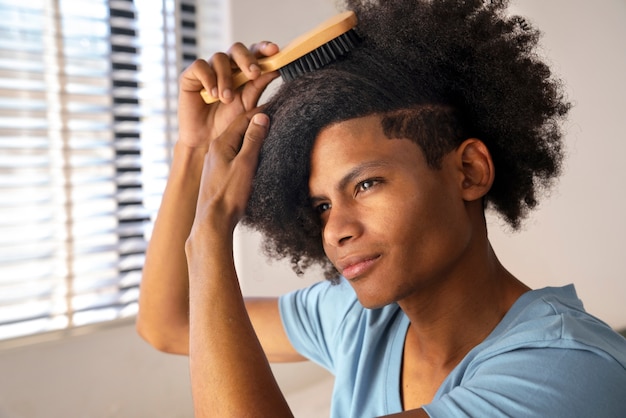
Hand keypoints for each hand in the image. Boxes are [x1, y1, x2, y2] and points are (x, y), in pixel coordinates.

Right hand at [177, 42, 279, 149]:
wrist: (207, 140)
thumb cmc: (229, 123)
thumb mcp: (247, 105)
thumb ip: (258, 86)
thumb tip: (275, 70)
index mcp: (243, 71)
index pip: (254, 52)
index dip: (264, 48)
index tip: (274, 51)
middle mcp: (227, 67)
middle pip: (237, 49)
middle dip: (247, 59)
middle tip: (254, 74)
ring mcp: (209, 70)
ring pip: (220, 58)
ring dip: (226, 78)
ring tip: (226, 99)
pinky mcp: (191, 76)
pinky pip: (200, 66)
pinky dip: (209, 78)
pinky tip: (212, 95)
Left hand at [189, 111, 269, 240]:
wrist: (213, 221)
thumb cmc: (228, 194)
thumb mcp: (245, 164)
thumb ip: (253, 140)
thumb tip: (261, 117)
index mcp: (220, 143)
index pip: (243, 119)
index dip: (260, 112)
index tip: (276, 107)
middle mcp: (215, 150)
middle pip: (239, 129)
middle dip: (256, 123)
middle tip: (276, 118)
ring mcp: (215, 162)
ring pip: (237, 143)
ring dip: (252, 137)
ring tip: (269, 134)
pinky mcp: (218, 174)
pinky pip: (234, 155)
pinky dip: (246, 151)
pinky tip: (256, 156)